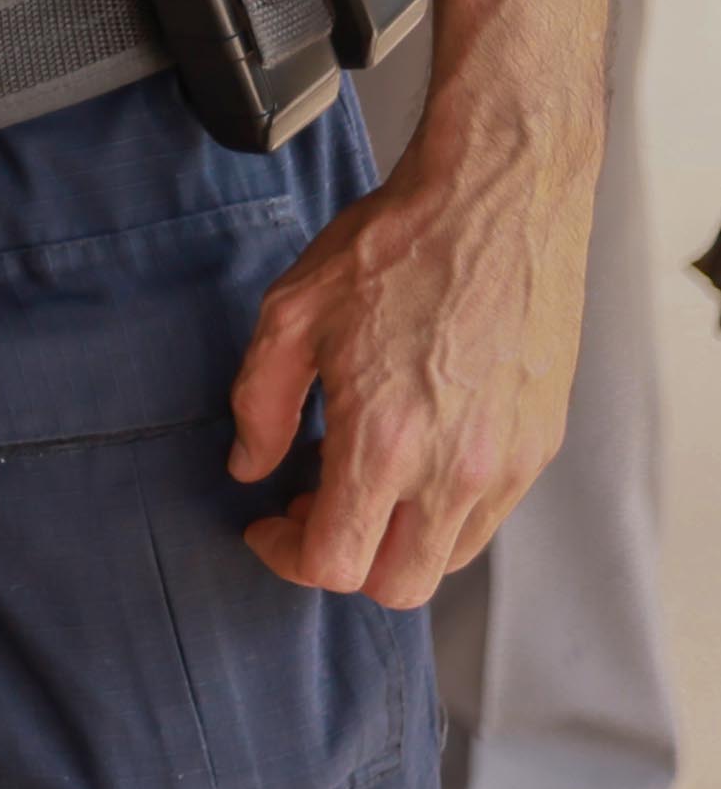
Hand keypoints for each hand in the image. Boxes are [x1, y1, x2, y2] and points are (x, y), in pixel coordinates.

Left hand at [225, 130, 592, 605]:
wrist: (496, 202)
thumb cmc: (393, 249)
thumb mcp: (292, 314)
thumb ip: (261, 404)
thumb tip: (248, 466)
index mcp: (386, 442)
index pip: (336, 563)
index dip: (287, 554)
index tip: (265, 523)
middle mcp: (456, 470)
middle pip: (398, 586)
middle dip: (343, 562)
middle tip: (309, 503)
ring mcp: (508, 464)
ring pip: (447, 559)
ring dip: (394, 541)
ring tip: (357, 474)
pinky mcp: (539, 446)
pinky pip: (487, 517)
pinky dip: (441, 512)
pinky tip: (410, 453)